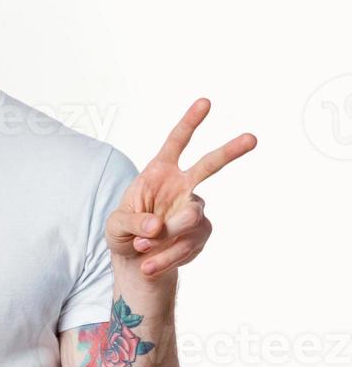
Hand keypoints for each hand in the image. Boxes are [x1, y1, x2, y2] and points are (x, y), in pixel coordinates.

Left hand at [108, 97, 256, 286]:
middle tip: (252, 138)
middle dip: (230, 151)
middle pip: (209, 165)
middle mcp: (182, 186)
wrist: (136, 261)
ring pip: (191, 219)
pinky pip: (189, 245)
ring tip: (142, 251)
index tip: (205, 102)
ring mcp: (194, 210)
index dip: (190, 122)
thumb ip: (133, 222)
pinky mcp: (201, 234)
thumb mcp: (115, 226)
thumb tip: (157, 226)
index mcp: (159, 173)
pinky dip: (167, 257)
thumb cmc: (124, 233)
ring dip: (165, 239)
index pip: (176, 142)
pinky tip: (151, 264)